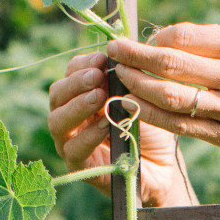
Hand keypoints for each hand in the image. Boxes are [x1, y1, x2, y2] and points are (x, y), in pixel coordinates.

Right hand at [47, 49, 185, 204]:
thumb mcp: (137, 97)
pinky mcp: (78, 166)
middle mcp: (71, 117)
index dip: (83, 64)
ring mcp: (70, 142)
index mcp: (81, 95)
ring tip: (98, 97)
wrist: (161, 166)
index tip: (102, 59)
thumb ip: (123, 78)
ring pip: (58, 121)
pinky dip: (89, 135)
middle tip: (97, 76)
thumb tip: (115, 53)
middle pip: (58, 94)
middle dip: (76, 82)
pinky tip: (105, 125)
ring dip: (78, 106)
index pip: (71, 74)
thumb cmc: (148, 127)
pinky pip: (74, 148)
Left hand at [106, 22, 219, 169]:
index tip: (140, 39)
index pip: (184, 36)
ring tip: (118, 78)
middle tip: (111, 52)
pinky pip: (181, 126)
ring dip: (136, 86)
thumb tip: (170, 38)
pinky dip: (152, 116)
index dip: (155, 37)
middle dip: (133, 57)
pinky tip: (134, 107)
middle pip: (170, 63)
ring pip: (169, 97)